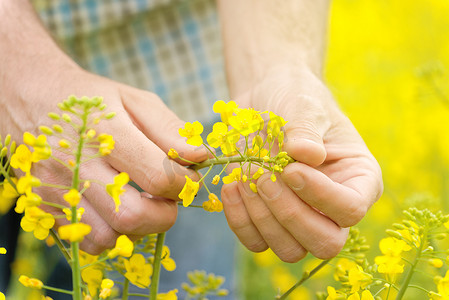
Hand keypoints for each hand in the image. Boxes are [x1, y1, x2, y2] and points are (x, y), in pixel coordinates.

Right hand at [1, 64, 205, 253]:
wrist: (31, 98)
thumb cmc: (93, 101)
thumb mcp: (135, 100)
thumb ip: (170, 129)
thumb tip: (200, 157)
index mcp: (106, 132)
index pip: (157, 176)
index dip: (184, 184)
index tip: (188, 178)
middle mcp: (77, 163)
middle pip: (132, 215)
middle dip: (163, 215)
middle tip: (167, 199)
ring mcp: (56, 188)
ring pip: (108, 236)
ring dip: (137, 228)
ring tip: (141, 203)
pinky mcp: (44, 206)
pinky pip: (86, 241)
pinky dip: (111, 234)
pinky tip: (116, 210)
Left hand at [221, 66, 382, 261]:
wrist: (264, 100)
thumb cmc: (293, 98)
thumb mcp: (303, 105)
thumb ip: (306, 128)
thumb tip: (307, 155)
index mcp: (357, 180)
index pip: (351, 209)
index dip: (321, 197)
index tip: (290, 169)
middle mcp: (333, 207)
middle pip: (324, 242)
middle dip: (289, 214)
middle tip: (263, 177)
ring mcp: (300, 218)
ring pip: (289, 250)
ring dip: (261, 217)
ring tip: (245, 176)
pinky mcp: (268, 220)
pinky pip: (256, 242)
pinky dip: (240, 220)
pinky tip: (231, 186)